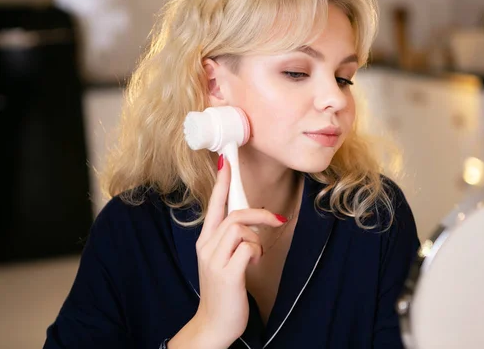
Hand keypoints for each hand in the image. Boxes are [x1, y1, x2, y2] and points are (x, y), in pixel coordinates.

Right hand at [168, 155, 285, 348]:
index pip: (214, 205)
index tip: (227, 159)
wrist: (213, 324)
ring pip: (242, 228)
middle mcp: (206, 246)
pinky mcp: (226, 273)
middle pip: (234, 214)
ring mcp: (214, 259)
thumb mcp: (223, 260)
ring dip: (257, 239)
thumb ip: (231, 240)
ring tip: (255, 256)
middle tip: (278, 219)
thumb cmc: (224, 290)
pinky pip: (249, 247)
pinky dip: (257, 253)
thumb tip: (250, 222)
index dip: (222, 182)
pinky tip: (252, 265)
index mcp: (206, 240)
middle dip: (260, 214)